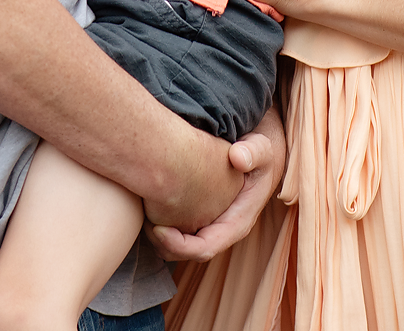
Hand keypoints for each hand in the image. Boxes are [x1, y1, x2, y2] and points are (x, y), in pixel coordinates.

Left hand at [147, 106, 284, 260]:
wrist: (259, 154)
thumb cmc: (259, 153)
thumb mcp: (261, 149)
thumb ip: (253, 152)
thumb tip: (237, 158)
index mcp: (237, 223)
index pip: (205, 248)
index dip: (179, 245)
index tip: (157, 228)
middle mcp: (222, 230)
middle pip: (188, 253)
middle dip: (163, 244)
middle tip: (143, 223)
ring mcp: (210, 225)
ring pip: (180, 246)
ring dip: (159, 238)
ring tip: (142, 216)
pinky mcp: (200, 217)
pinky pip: (178, 232)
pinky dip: (161, 225)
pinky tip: (148, 207)